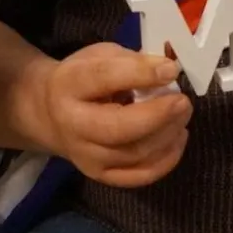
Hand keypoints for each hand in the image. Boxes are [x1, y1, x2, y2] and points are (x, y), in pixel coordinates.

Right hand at [38, 43, 190, 187]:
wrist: (49, 114)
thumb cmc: (82, 80)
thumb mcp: (99, 57)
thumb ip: (131, 61)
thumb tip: (169, 69)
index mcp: (69, 85)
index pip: (104, 78)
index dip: (141, 73)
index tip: (171, 70)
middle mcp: (73, 125)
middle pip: (119, 127)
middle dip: (158, 115)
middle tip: (183, 101)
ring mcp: (85, 155)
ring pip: (135, 154)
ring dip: (168, 134)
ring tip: (182, 115)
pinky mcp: (100, 176)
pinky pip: (139, 176)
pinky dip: (166, 160)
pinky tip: (176, 139)